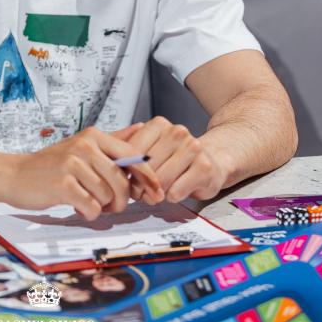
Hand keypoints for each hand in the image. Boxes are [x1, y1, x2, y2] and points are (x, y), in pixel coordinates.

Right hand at [1, 127, 162, 220]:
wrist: (15, 175)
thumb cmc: (51, 165)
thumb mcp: (82, 146)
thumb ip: (114, 139)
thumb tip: (142, 127)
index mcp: (93, 136)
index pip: (132, 155)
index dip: (148, 176)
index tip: (157, 192)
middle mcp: (84, 146)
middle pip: (121, 180)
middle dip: (122, 200)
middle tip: (112, 206)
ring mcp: (72, 164)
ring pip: (107, 195)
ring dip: (103, 208)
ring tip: (90, 204)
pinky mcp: (62, 184)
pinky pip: (91, 207)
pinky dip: (89, 213)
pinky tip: (79, 208)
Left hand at [113, 117, 227, 203]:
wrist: (213, 161)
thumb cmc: (176, 158)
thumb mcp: (152, 149)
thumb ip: (130, 153)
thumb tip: (108, 162)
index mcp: (159, 124)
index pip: (132, 151)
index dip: (126, 171)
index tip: (127, 180)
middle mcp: (177, 132)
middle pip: (146, 167)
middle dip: (140, 186)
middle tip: (142, 192)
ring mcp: (192, 148)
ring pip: (160, 181)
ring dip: (155, 194)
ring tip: (157, 193)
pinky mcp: (204, 167)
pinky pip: (176, 191)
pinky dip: (172, 197)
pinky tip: (175, 191)